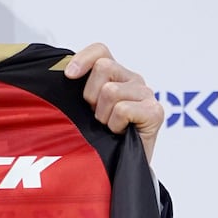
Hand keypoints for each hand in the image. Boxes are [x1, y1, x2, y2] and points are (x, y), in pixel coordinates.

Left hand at [65, 43, 163, 162]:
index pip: (100, 50)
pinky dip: (115, 124)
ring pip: (111, 91)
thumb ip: (77, 87)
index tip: (69, 76)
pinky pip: (122, 109)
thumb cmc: (100, 136)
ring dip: (103, 115)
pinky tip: (120, 133)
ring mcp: (146, 94)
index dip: (83, 59)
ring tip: (108, 126)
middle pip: (103, 67)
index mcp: (115, 74)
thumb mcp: (83, 107)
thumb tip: (63, 72)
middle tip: (95, 115)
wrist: (119, 167)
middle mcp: (133, 79)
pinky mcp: (155, 111)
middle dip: (91, 95)